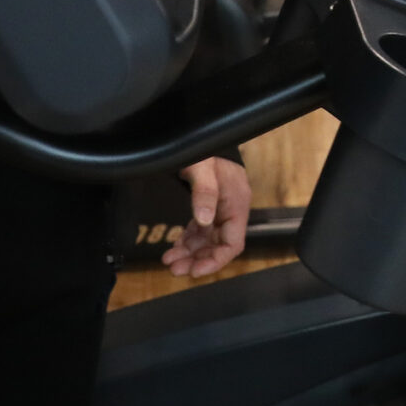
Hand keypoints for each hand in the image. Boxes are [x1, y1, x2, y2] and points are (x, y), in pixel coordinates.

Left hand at [165, 156, 251, 276]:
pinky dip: (188, 242)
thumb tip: (204, 219)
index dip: (216, 260)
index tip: (196, 270)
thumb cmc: (205, 149)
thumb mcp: (203, 167)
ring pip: (207, 241)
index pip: (233, 243)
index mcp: (236, 203)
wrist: (197, 134)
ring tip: (169, 262)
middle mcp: (230, 210)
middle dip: (198, 260)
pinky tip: (174, 249)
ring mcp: (219, 209)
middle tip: (175, 269)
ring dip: (190, 254)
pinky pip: (200, 231)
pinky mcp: (208, 206)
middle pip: (219, 246)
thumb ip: (205, 192)